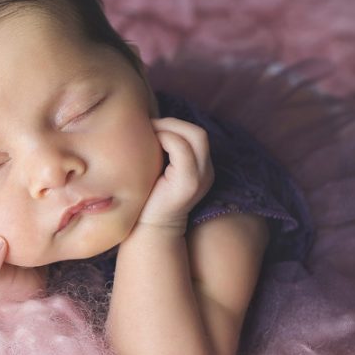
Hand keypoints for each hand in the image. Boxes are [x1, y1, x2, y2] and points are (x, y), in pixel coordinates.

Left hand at [137, 117, 214, 232]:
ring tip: (149, 134)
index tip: (151, 127)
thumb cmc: (148, 199)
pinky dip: (165, 139)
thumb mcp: (158, 170)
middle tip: (149, 127)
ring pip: (195, 136)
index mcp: (200, 169)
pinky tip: (150, 145)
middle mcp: (206, 172)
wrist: (148, 231)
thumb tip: (149, 123)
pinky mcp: (188, 183)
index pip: (196, 135)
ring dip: (169, 129)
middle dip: (172, 123)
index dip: (174, 125)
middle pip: (199, 133)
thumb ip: (163, 151)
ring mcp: (201, 178)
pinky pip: (182, 149)